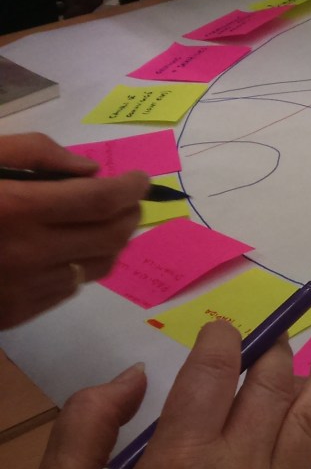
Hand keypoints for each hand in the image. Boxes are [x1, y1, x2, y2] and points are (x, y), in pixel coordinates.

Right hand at [0, 133, 145, 329]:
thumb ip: (33, 154)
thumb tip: (88, 171)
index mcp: (18, 209)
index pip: (102, 200)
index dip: (131, 188)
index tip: (140, 180)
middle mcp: (28, 253)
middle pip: (111, 236)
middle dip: (129, 214)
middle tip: (128, 200)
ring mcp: (22, 289)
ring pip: (97, 267)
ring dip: (110, 243)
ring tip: (103, 224)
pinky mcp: (13, 314)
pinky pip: (67, 290)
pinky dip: (78, 267)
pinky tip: (63, 251)